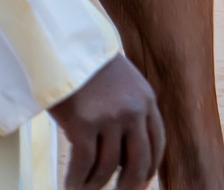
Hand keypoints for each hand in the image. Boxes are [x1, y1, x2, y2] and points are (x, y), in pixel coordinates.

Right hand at [50, 54, 164, 189]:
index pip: (157, 143)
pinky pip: (83, 165)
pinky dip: (76, 180)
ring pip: (107, 168)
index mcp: (147, 101)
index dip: (149, 168)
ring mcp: (110, 118)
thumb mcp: (124, 84)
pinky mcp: (84, 124)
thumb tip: (126, 152)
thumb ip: (132, 110)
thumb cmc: (90, 68)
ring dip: (95, 185)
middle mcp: (133, 111)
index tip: (141, 183)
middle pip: (138, 162)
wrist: (66, 47)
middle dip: (129, 186)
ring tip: (84, 189)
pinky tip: (70, 185)